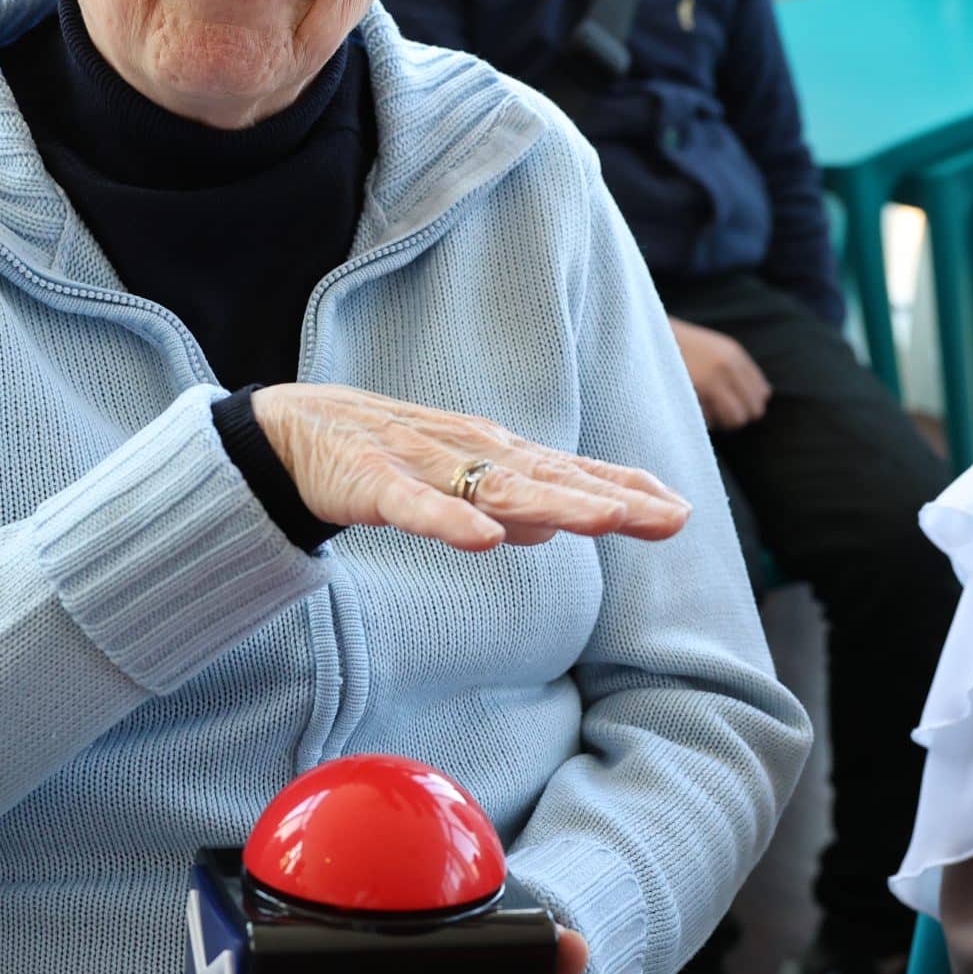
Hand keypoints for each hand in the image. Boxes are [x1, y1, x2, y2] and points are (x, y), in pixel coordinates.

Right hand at [251, 383, 689, 552]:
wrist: (291, 431)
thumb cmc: (380, 457)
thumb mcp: (452, 482)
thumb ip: (502, 505)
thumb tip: (552, 529)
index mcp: (491, 456)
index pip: (569, 472)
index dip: (624, 488)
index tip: (680, 511)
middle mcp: (469, 453)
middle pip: (550, 480)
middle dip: (611, 497)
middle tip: (671, 517)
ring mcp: (422, 465)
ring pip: (496, 490)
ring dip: (554, 505)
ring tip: (606, 520)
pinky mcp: (372, 482)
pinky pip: (414, 507)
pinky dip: (449, 521)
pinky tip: (482, 541)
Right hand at [668, 318, 770, 430]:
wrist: (644, 336)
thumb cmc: (677, 347)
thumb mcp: (713, 349)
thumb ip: (738, 368)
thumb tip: (766, 394)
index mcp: (734, 354)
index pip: (762, 393)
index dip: (748, 403)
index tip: (728, 402)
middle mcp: (728, 366)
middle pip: (753, 410)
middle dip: (738, 415)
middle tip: (717, 411)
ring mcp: (712, 379)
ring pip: (736, 419)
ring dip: (722, 421)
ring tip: (705, 412)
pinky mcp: (694, 392)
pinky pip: (711, 421)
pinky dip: (704, 421)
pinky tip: (691, 409)